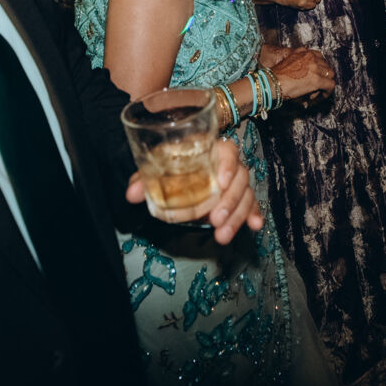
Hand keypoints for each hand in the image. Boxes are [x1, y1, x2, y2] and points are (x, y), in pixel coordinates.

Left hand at [124, 133, 263, 244]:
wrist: (180, 178)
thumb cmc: (172, 169)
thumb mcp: (158, 172)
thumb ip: (144, 181)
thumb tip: (131, 195)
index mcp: (210, 150)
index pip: (228, 150)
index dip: (227, 165)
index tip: (220, 183)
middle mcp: (227, 165)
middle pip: (240, 177)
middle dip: (229, 201)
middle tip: (214, 219)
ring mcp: (235, 183)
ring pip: (245, 195)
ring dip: (237, 215)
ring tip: (222, 235)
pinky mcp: (240, 198)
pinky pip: (252, 204)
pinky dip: (254, 214)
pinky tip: (254, 226)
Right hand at [271, 47, 334, 99]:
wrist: (271, 83)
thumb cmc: (275, 76)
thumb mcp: (287, 62)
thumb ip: (298, 63)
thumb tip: (304, 74)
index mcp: (303, 52)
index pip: (319, 57)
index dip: (319, 67)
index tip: (316, 75)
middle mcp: (311, 57)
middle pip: (325, 65)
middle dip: (322, 76)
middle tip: (315, 86)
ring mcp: (315, 68)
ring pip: (330, 74)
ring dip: (325, 83)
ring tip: (316, 92)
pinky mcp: (317, 80)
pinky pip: (330, 85)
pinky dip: (327, 91)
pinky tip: (321, 96)